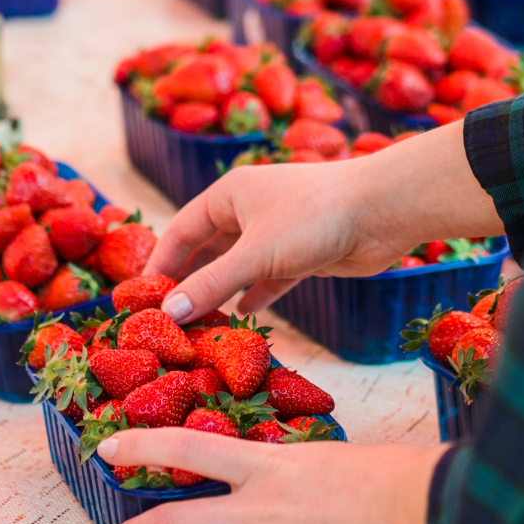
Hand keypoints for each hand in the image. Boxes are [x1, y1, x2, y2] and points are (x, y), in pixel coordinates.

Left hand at [99, 428, 447, 523]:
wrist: (425, 515)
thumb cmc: (393, 477)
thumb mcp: (329, 457)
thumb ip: (291, 469)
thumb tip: (278, 477)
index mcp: (267, 464)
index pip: (186, 447)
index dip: (140, 445)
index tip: (107, 450)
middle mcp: (257, 508)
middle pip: (174, 519)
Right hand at [146, 158, 414, 321]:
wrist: (382, 210)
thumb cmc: (314, 218)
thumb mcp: (255, 253)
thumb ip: (211, 283)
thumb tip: (168, 312)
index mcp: (230, 194)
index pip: (181, 231)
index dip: (160, 265)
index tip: (141, 300)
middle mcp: (250, 210)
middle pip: (207, 250)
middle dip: (189, 283)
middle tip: (167, 321)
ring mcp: (277, 233)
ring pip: (238, 267)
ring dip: (220, 294)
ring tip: (198, 328)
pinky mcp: (303, 254)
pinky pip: (268, 279)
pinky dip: (254, 297)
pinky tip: (242, 318)